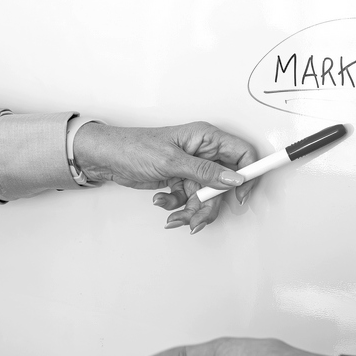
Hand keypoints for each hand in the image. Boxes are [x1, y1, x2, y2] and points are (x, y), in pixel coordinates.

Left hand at [73, 122, 257, 231]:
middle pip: (225, 183)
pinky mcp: (181, 180)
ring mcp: (192, 168)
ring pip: (207, 197)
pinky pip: (190, 200)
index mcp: (206, 137)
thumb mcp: (172, 160)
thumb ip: (205, 171)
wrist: (107, 159)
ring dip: (192, 211)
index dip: (247, 174)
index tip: (240, 196)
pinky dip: (178, 207)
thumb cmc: (135, 147)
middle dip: (210, 204)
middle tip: (196, 218)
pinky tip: (163, 204)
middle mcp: (203, 152)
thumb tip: (234, 179)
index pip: (241, 153)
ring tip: (174, 217)